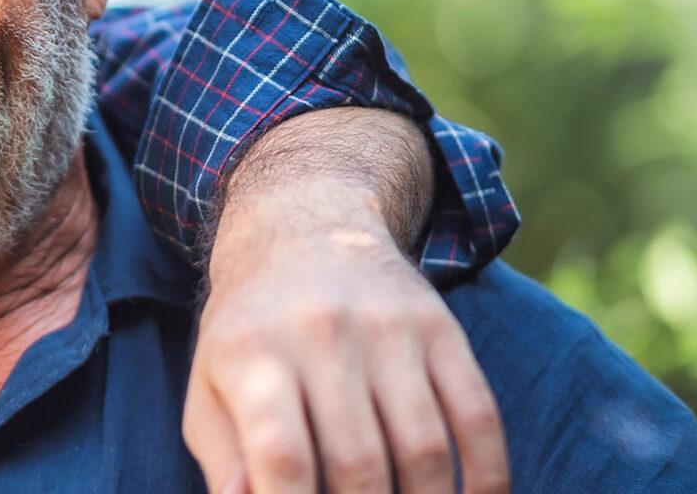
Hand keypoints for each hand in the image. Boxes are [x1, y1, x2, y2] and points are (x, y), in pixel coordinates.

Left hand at [185, 178, 508, 493]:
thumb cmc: (249, 334)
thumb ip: (223, 459)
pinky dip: (486, 477)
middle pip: (359, 464)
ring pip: (424, 449)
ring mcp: (388, 330)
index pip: (282, 453)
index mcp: (253, 354)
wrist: (305, 228)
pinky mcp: (441, 329)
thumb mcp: (210, 386)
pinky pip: (479, 417)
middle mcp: (322, 335)